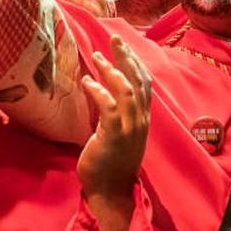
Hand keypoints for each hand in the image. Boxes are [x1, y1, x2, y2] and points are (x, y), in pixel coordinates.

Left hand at [77, 35, 152, 201]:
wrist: (110, 191)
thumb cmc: (110, 163)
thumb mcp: (118, 135)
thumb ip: (117, 115)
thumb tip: (105, 94)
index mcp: (142, 119)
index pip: (144, 84)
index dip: (135, 63)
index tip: (123, 46)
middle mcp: (140, 120)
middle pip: (137, 81)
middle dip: (126, 57)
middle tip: (113, 38)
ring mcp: (130, 127)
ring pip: (125, 89)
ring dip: (110, 70)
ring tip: (96, 57)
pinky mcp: (115, 134)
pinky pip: (108, 106)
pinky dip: (98, 90)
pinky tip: (86, 81)